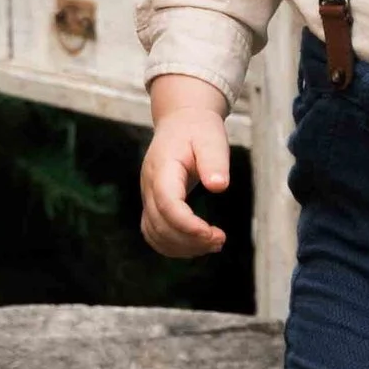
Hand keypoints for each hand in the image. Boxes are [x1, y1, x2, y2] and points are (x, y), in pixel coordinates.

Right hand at [141, 75, 231, 254]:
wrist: (181, 121)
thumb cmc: (198, 130)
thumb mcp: (211, 138)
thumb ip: (214, 161)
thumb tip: (218, 186)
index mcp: (163, 168)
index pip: (168, 204)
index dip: (188, 225)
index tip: (213, 233)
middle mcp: (150, 186)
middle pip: (160, 225)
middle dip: (190, 240)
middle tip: (220, 240)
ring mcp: (148, 197)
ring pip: (155, 234)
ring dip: (183, 247)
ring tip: (214, 243)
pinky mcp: (153, 205)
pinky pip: (155, 234)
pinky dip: (174, 246)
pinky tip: (198, 244)